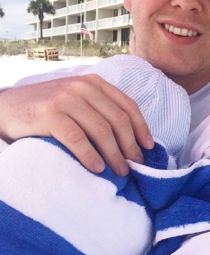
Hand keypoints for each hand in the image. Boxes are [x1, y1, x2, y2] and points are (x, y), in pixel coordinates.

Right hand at [0, 75, 153, 175]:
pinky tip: (97, 168)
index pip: (128, 105)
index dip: (142, 127)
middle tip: (136, 166)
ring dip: (114, 154)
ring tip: (120, 172)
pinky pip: (76, 137)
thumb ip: (99, 110)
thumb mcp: (77, 100)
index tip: (149, 147)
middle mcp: (84, 87)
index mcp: (95, 83)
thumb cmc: (47, 108)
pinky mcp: (49, 113)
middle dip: (130, 145)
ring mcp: (66, 98)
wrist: (6, 107)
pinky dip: (89, 155)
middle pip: (118, 119)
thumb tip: (129, 139)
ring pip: (101, 129)